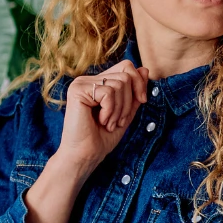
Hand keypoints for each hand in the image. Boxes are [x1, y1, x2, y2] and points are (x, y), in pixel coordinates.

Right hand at [57, 60, 149, 180]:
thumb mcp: (126, 113)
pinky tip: (101, 121)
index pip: (126, 67)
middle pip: (125, 75)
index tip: (142, 100)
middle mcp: (88, 80)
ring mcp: (81, 83)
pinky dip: (110, 111)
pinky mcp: (77, 90)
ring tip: (109, 123)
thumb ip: (134, 93)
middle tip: (118, 121)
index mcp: (98, 83)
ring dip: (120, 109)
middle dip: (129, 102)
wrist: (85, 156)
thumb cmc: (102, 138)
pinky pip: (108, 93)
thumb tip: (144, 70)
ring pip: (118, 84)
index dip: (139, 82)